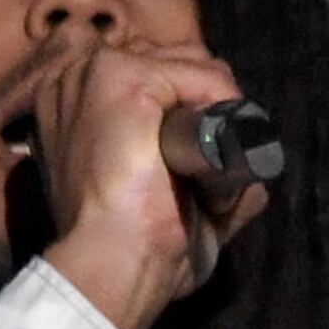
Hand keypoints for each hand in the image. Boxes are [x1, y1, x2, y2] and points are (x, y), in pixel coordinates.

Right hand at [5, 31, 269, 328]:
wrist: (112, 265)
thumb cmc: (132, 248)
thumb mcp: (164, 200)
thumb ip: (201, 171)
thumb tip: (251, 164)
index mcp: (77, 104)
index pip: (160, 75)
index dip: (196, 111)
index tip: (204, 161)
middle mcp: (77, 78)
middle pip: (182, 62)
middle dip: (212, 112)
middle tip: (208, 173)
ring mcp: (95, 73)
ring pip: (197, 68)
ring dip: (221, 121)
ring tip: (206, 174)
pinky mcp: (120, 79)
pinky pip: (204, 77)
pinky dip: (226, 114)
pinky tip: (211, 157)